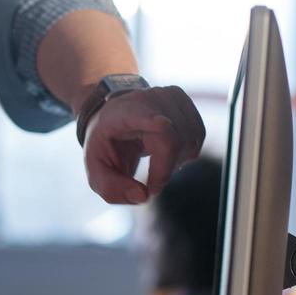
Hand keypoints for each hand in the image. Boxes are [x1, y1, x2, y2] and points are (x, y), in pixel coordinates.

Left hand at [82, 85, 204, 204]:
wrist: (115, 119)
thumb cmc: (107, 146)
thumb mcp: (97, 170)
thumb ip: (112, 188)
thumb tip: (143, 196)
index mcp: (118, 114)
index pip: (137, 114)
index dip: (151, 120)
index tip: (162, 124)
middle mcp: (145, 100)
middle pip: (170, 140)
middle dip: (165, 170)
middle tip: (152, 185)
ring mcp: (168, 98)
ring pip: (189, 140)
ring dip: (175, 164)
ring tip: (156, 164)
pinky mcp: (185, 103)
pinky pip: (197, 137)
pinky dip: (186, 154)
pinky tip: (168, 153)